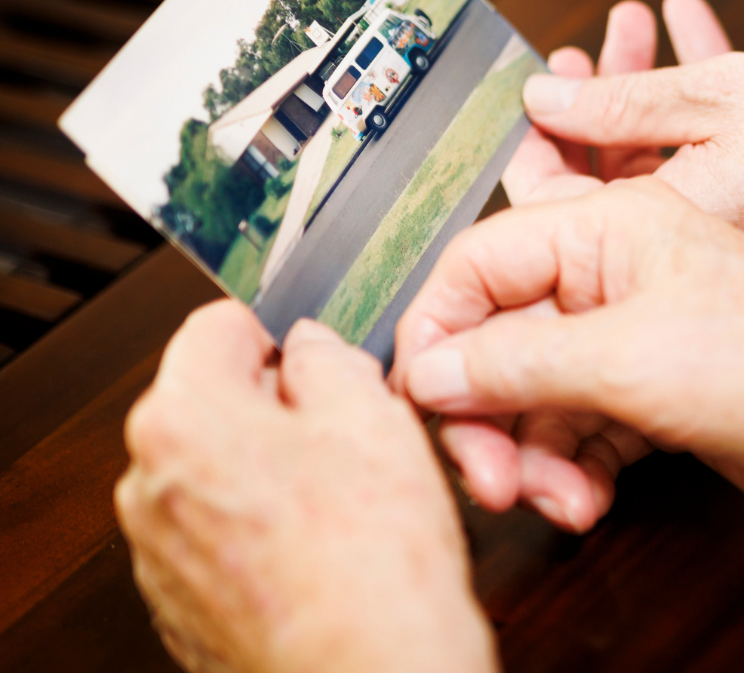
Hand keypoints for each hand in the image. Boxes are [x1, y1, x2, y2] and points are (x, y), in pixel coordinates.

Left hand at [116, 303, 494, 672]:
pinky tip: (324, 549)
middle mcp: (149, 484)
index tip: (317, 352)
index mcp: (182, 418)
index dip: (282, 330)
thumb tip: (313, 347)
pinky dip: (265, 532)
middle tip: (351, 433)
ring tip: (345, 501)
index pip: (218, 325)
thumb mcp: (373, 415)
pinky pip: (222, 537)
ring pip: (221, 474)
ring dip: (273, 472)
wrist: (368, 672)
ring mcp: (160, 552)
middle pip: (215, 403)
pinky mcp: (183, 604)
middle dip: (279, 408)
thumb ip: (331, 358)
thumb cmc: (370, 560)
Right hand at [467, 0, 731, 531]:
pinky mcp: (657, 392)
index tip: (420, 397)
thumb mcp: (626, 356)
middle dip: (486, 413)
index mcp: (609, 227)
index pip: (480, 264)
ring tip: (551, 502)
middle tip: (486, 477)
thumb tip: (431, 370)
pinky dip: (572, 470)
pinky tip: (581, 503)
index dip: (439, 331)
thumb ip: (515, 362)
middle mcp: (617, 274)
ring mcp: (638, 334)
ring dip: (532, 455)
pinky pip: (582, 429)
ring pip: (539, 394)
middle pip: (503, 338)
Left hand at [520, 12, 743, 273]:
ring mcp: (731, 241)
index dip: (532, 148)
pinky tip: (694, 32)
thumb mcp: (716, 94)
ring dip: (647, 91)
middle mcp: (689, 255)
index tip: (532, 91)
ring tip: (642, 21)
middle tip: (591, 45)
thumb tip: (540, 101)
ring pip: (662, 165)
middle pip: (607, 183)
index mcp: (664, 233)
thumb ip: (617, 102)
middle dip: (595, 102)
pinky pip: (709, 165)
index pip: (553, 210)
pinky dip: (696, 108)